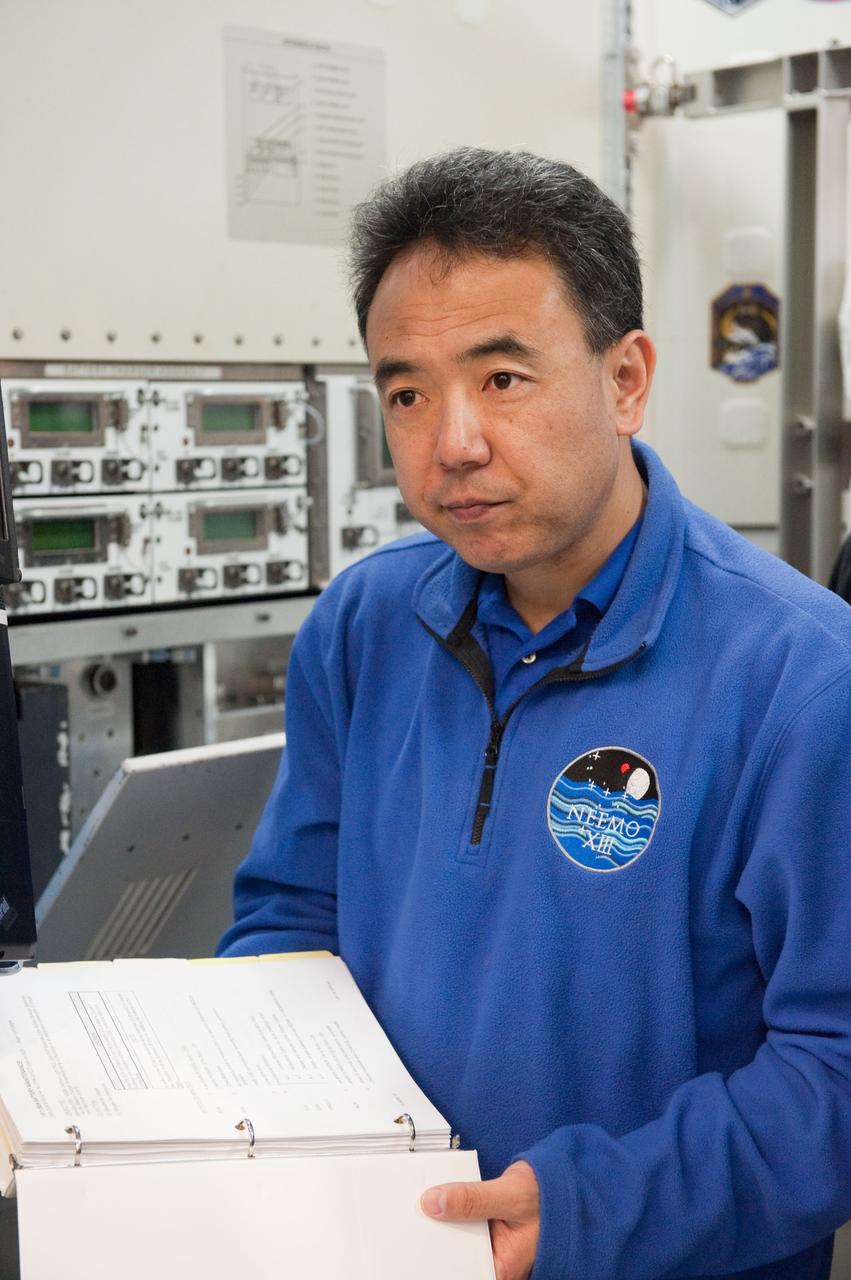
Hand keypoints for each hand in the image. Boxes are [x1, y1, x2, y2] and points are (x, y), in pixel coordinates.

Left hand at [420, 1159, 539, 1279]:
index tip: (417, 1249)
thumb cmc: (547, 1197)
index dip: (439, 1265)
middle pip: (454, 1258)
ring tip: (421, 1208)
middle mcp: (493, 1261)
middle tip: (414, 1221)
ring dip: (440, 1223)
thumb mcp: (510, 1195)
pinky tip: (436, 1199)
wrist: (561, 1182)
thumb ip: (474, 1200)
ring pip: (454, 1239)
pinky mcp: (482, 1229)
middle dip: (436, 1240)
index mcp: (502, 1268)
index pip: (461, 1272)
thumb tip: (433, 1203)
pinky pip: (460, 1224)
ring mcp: (487, 1245)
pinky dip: (449, 1210)